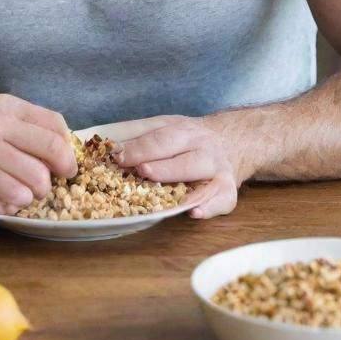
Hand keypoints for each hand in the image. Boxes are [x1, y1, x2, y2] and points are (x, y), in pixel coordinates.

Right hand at [0, 94, 77, 223]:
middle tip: (33, 185)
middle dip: (44, 185)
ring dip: (23, 199)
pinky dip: (2, 208)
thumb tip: (72, 148)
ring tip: (8, 189)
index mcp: (1, 108)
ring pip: (23, 195)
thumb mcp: (2, 117)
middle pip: (41, 172)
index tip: (65, 169)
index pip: (54, 136)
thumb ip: (39, 126)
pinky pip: (0, 210)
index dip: (67, 159)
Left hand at [111, 114, 248, 219]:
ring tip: (154, 181)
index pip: (158, 136)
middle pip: (176, 149)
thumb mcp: (168, 127)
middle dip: (155, 159)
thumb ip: (140, 134)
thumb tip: (107, 143)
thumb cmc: (189, 140)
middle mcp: (201, 145)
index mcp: (182, 129)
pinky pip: (222, 199)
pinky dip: (209, 207)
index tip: (118, 156)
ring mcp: (217, 167)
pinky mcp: (229, 189)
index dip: (137, 146)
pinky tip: (193, 212)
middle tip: (137, 168)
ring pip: (196, 168)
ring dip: (174, 175)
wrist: (233, 140)